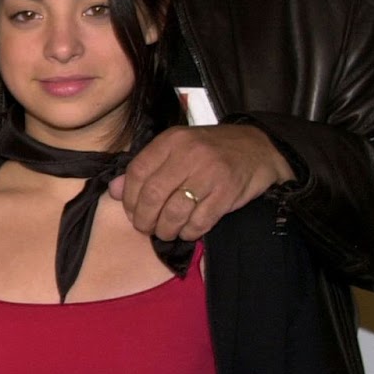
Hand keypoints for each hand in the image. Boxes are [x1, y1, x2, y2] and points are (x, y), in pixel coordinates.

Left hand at [111, 124, 294, 240]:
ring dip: (166, 230)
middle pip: (153, 196)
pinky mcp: (227, 192)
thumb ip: (145, 169)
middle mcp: (188, 154)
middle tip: (147, 228)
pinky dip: (190, 232)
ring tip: (167, 231)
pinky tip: (189, 231)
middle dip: (144, 220)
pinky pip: (199, 221)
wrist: (258, 148)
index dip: (130, 199)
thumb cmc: (210, 151)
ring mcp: (209, 173)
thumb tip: (115, 191)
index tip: (133, 212)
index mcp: (171, 141)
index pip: (137, 172)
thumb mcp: (175, 150)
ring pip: (174, 212)